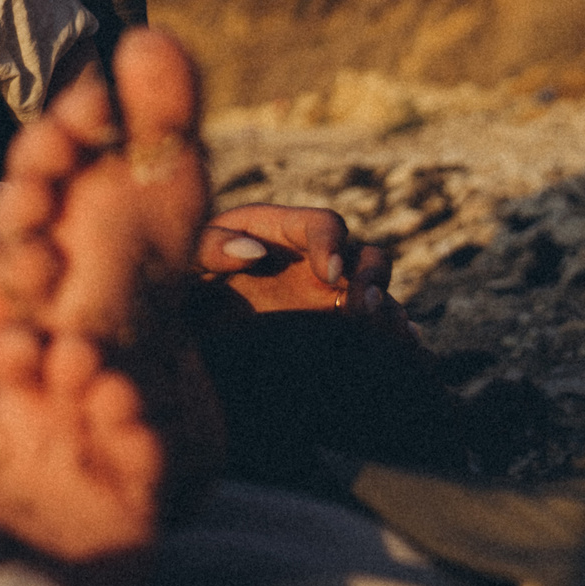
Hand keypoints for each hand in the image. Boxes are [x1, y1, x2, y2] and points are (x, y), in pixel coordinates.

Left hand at [198, 203, 412, 336]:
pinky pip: (373, 337)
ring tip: (394, 337)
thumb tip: (253, 252)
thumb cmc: (180, 273)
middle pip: (367, 258)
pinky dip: (392, 344)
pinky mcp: (331, 334)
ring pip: (378, 299)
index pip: (326, 225)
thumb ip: (209, 244)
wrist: (182, 322)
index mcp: (283, 231)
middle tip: (364, 309)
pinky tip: (404, 360)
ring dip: (389, 314)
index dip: (333, 243)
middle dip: (372, 280)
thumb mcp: (183, 253)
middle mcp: (316, 263)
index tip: (330, 272)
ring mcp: (329, 300)